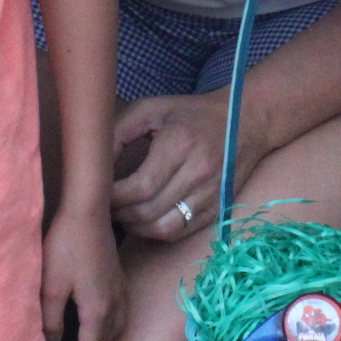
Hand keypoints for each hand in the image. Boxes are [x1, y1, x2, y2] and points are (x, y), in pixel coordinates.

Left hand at [41, 202, 126, 340]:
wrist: (87, 211)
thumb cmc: (66, 247)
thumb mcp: (51, 286)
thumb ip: (51, 319)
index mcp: (99, 309)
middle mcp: (115, 302)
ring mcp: (120, 288)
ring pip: (115, 327)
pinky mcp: (118, 277)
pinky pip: (118, 312)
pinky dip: (106, 325)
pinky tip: (92, 319)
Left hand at [109, 91, 256, 240]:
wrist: (246, 120)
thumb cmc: (190, 113)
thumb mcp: (151, 109)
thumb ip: (118, 132)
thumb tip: (94, 163)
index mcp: (180, 143)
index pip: (140, 187)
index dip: (114, 197)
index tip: (98, 191)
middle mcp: (199, 171)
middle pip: (149, 211)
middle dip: (119, 214)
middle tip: (104, 204)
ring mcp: (212, 193)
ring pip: (164, 228)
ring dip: (135, 228)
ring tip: (122, 214)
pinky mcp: (218, 207)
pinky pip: (181, 231)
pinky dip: (157, 231)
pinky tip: (144, 219)